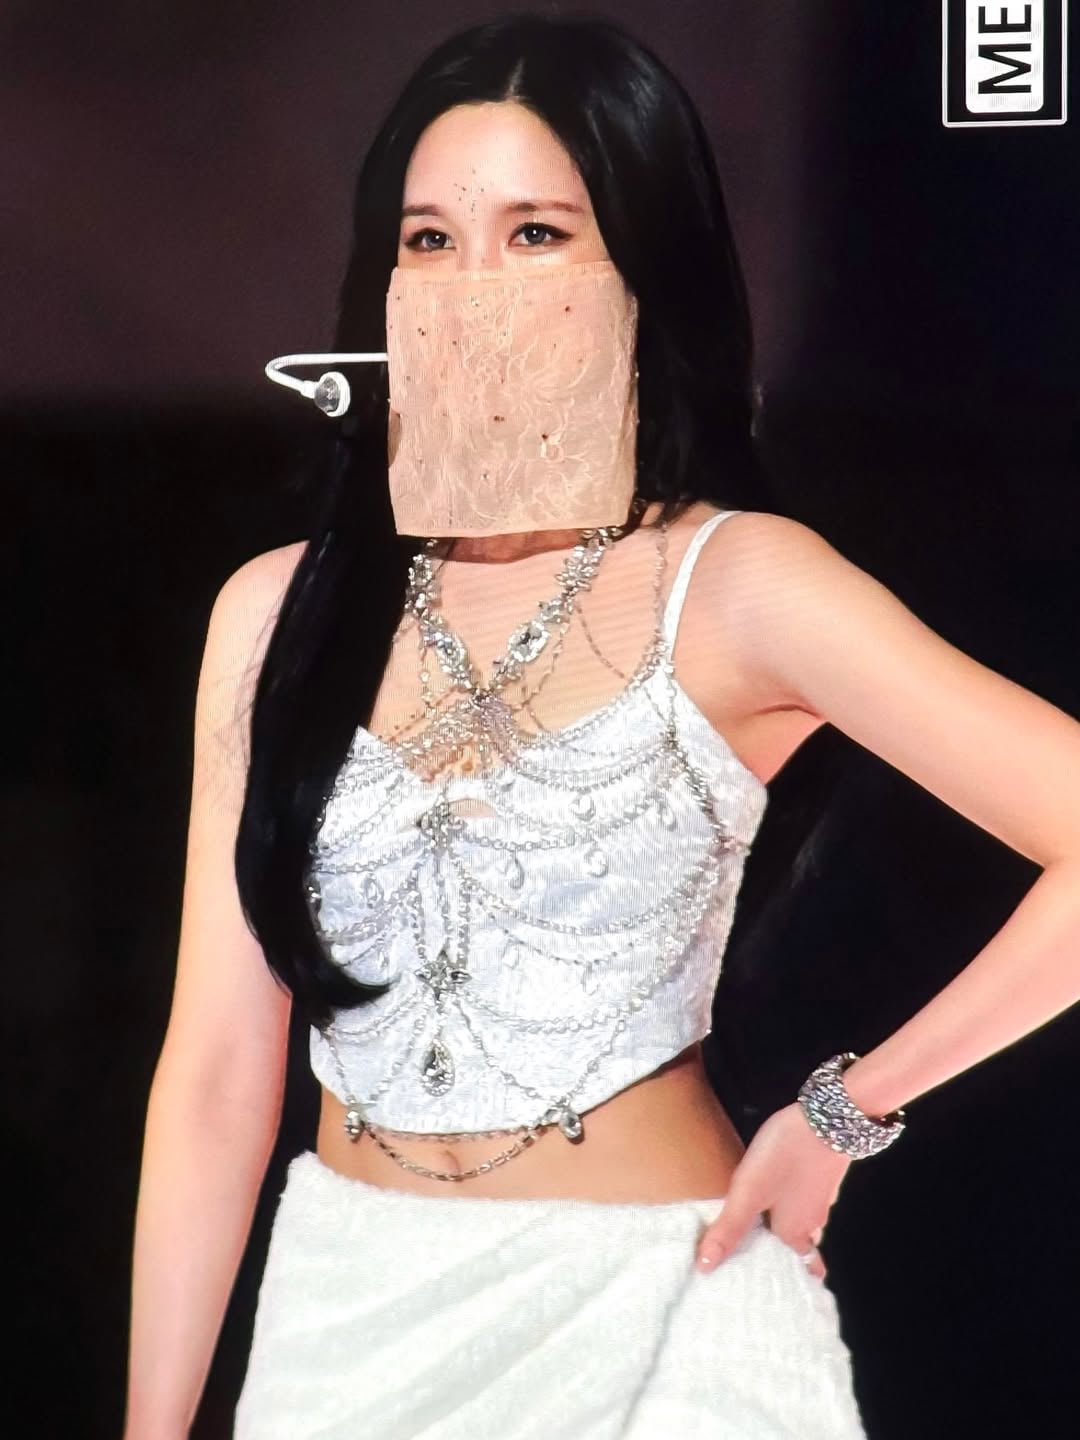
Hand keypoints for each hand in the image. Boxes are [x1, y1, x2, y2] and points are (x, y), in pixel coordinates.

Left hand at [694, 1101, 852, 1280]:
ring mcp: (822, 1197)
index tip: (778, 1290)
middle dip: (787, 1254)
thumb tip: (706, 1267)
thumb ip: (729, 1227)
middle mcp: (813, 1221)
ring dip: (791, 1227)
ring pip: (806, 1222)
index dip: (789, 1278)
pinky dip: (797, 1202)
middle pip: (801, 1246)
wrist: (829, 1119)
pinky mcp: (824, 1175)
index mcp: (794, 1232)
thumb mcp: (749, 1192)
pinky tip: (784, 1190)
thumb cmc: (786, 1158)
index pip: (796, 1268)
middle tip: (766, 1258)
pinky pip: (808, 1200)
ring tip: (768, 1226)